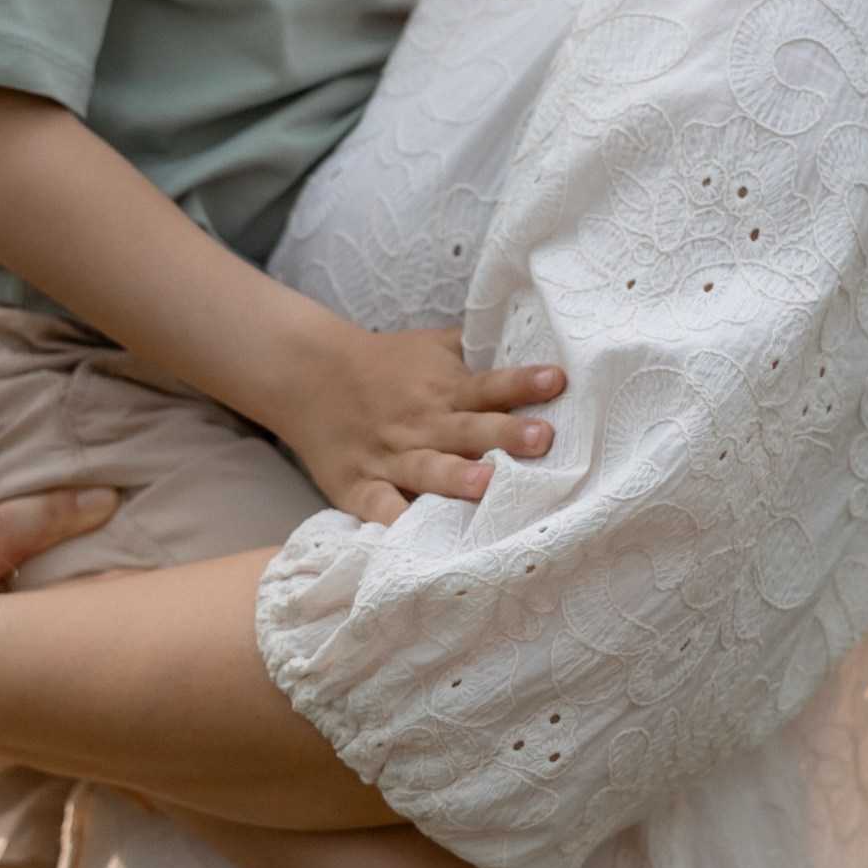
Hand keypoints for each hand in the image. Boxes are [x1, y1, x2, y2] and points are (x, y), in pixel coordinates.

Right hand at [269, 323, 563, 526]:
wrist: (308, 373)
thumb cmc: (386, 365)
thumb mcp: (433, 346)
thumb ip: (479, 349)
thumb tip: (536, 334)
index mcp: (445, 390)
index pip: (490, 385)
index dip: (522, 382)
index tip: (558, 380)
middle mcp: (423, 423)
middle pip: (468, 429)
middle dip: (504, 434)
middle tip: (542, 438)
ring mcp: (390, 456)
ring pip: (428, 468)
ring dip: (457, 477)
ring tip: (487, 485)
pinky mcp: (359, 485)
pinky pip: (378, 505)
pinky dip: (392, 519)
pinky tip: (410, 534)